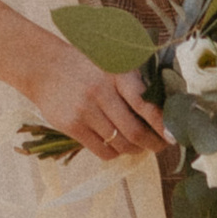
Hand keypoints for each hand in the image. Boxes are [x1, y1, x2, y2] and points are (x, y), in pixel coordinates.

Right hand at [24, 43, 167, 161]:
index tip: (173, 135)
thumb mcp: (111, 64)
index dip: (163, 124)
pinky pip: (102, 151)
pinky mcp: (72, 126)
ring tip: (139, 146)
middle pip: (135, 131)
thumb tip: (163, 114)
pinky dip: (115, 153)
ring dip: (135, 150)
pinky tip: (117, 146)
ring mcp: (85, 110)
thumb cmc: (85, 66)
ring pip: (120, 144)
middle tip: (160, 146)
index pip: (146, 104)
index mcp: (116, 73)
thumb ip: (134, 83)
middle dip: (153, 144)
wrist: (43, 66)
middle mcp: (101, 91)